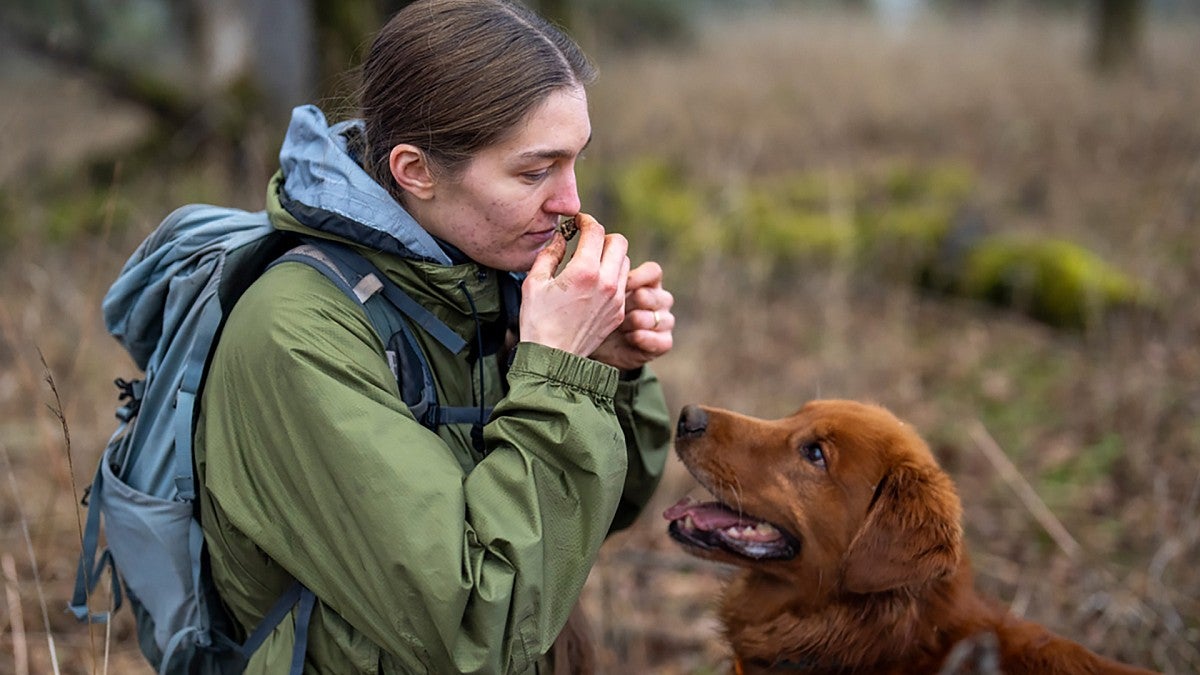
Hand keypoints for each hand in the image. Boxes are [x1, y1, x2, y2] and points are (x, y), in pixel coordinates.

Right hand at [520, 213, 629, 357]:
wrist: (552, 359)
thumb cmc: (537, 321)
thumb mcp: (534, 282)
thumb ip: (549, 254)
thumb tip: (561, 238)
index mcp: (585, 271)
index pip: (596, 231)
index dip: (586, 221)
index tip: (578, 222)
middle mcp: (606, 282)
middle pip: (619, 242)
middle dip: (603, 237)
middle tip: (588, 242)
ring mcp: (616, 299)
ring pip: (625, 262)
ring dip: (611, 257)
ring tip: (592, 264)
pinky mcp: (618, 312)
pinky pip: (623, 284)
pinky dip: (613, 277)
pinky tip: (595, 285)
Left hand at [588, 260, 674, 370]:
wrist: (591, 346)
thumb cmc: (590, 313)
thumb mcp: (593, 290)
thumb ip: (599, 271)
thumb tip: (592, 255)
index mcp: (645, 283)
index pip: (653, 272)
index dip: (638, 276)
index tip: (619, 283)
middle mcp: (658, 300)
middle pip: (659, 295)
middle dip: (635, 301)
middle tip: (618, 307)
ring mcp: (663, 322)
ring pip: (662, 318)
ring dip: (638, 320)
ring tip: (619, 326)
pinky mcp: (663, 343)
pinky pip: (664, 340)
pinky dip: (645, 338)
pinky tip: (630, 337)